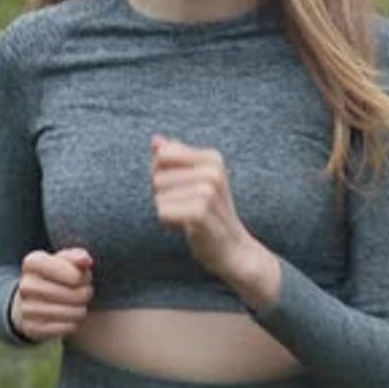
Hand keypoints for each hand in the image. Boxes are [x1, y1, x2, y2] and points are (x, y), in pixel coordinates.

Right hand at [10, 247, 93, 341]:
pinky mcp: (30, 328)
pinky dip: (73, 323)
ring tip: (77, 304)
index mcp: (33, 262)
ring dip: (81, 309)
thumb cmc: (56, 274)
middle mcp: (26, 285)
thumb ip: (78, 256)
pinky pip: (66, 328)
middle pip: (74, 294)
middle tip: (84, 291)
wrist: (33, 299)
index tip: (81, 276)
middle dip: (85, 293)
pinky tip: (69, 316)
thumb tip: (85, 261)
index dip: (83, 277)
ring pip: (71, 312)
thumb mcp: (65, 260)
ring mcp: (26, 308)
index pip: (73, 273)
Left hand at [150, 135, 280, 309]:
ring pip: (158, 195)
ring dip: (167, 210)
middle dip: (163, 193)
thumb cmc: (210, 212)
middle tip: (186, 206)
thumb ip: (174, 157)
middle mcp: (212, 170)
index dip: (162, 172)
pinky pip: (162, 212)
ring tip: (188, 216)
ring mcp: (208, 191)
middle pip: (158, 176)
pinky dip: (168, 222)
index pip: (162, 155)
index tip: (182, 188)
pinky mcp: (200, 212)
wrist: (233, 248)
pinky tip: (187, 226)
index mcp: (212, 157)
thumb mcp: (196, 179)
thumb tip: (155, 139)